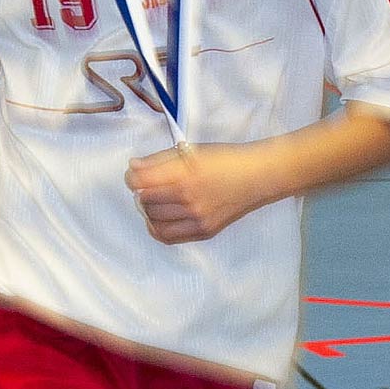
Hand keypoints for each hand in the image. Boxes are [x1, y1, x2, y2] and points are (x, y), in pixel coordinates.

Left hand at [124, 141, 274, 243]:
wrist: (257, 177)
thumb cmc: (225, 159)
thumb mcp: (190, 150)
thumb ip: (158, 160)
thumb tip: (133, 167)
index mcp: (184, 173)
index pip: (141, 181)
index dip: (132, 176)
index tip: (135, 174)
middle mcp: (189, 198)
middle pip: (145, 201)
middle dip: (141, 192)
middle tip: (148, 186)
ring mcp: (197, 218)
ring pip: (153, 220)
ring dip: (148, 210)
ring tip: (155, 200)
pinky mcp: (204, 231)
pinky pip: (168, 237)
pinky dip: (157, 228)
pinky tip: (160, 218)